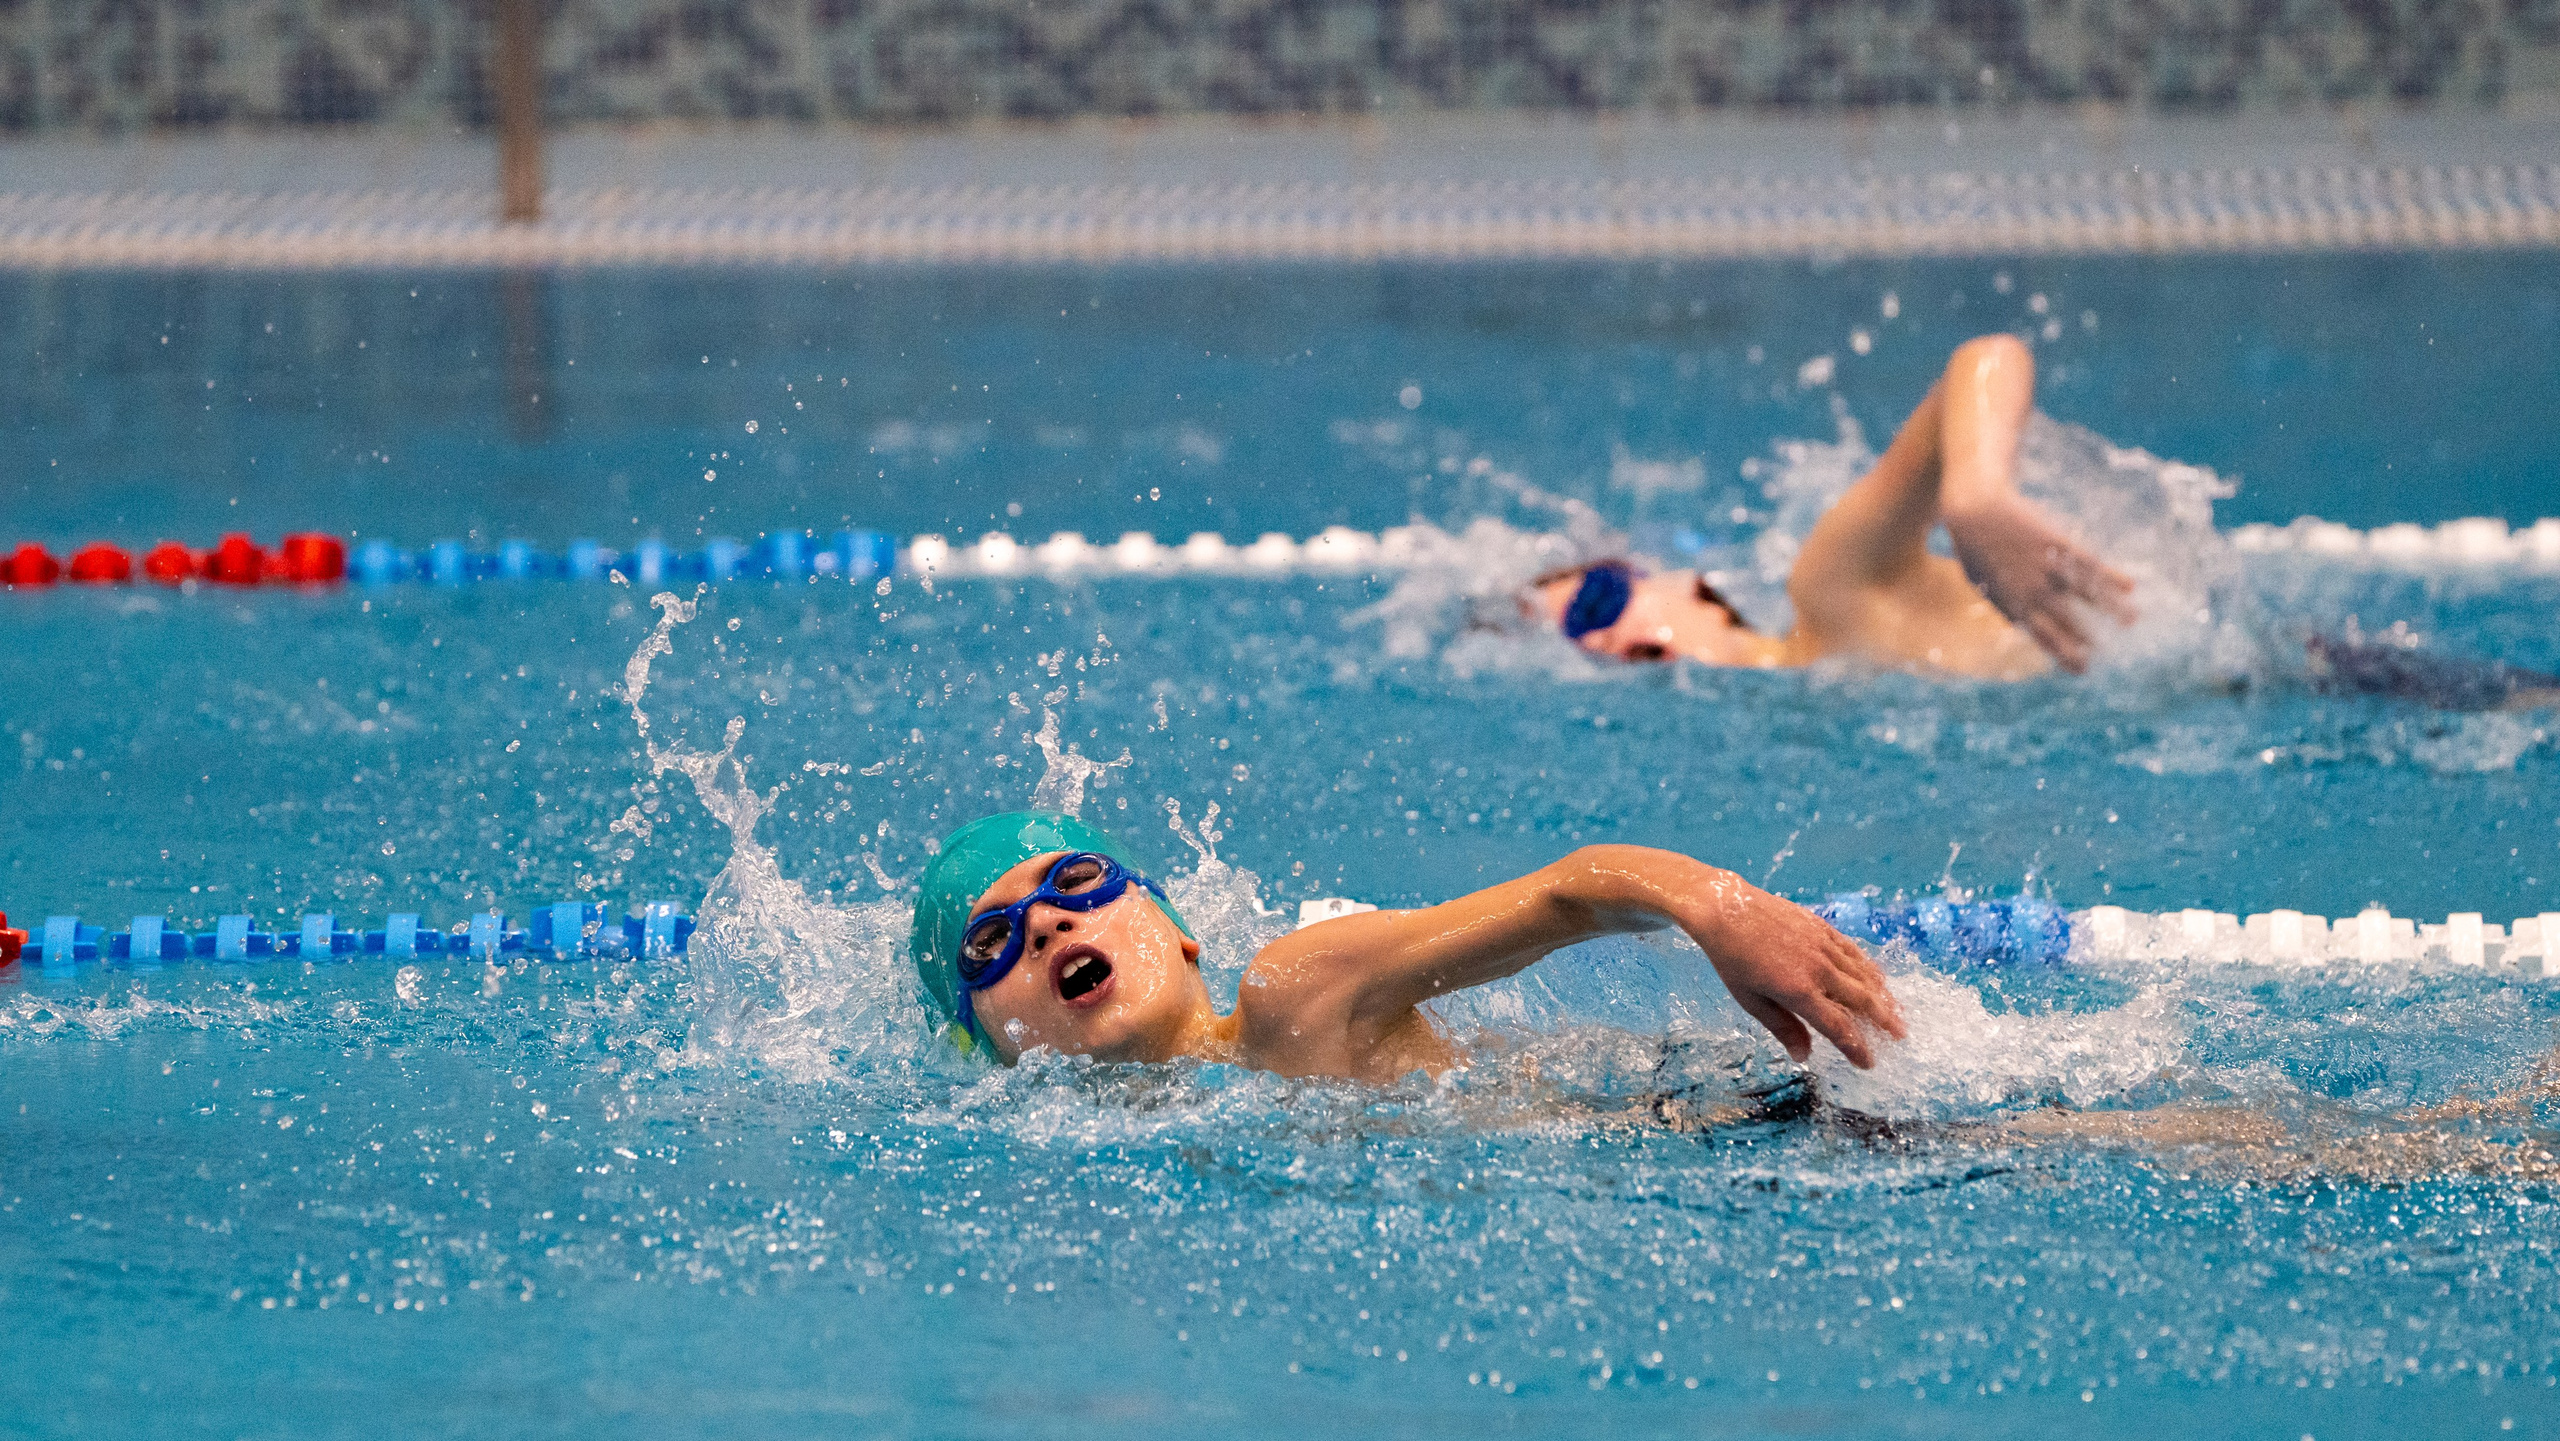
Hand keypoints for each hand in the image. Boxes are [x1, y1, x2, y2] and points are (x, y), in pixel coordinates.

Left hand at [1681, 883, 1905, 1068]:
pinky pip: (1854, 952)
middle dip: (1884, 1021)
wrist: (1725, 908)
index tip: (1868, 1063)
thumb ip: (1782, 1028)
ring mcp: (1823, 946)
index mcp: (1799, 992)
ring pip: (1863, 975)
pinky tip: (1877, 977)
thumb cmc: (1732, 959)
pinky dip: (1870, 968)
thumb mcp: (1751, 1000)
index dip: (1856, 1048)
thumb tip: (1804, 1056)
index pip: (1838, 1027)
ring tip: (1896, 1011)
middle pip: (1862, 1001)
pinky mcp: (1823, 928)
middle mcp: (1818, 970)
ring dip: (1883, 996)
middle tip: (1899, 1036)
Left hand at [1944, 492, 2136, 673]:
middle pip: (2067, 620)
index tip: (2083, 669)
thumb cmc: (1977, 552)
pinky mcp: (2057, 544)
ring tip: (2132, 620)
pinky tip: (2130, 586)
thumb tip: (2025, 625)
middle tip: (2104, 651)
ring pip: (2086, 591)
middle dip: (2086, 638)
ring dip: (2112, 607)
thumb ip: (2009, 607)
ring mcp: (2047, 566)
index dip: (2065, 655)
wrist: (1976, 512)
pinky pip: (2089, 563)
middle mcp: (2034, 590)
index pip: (2045, 637)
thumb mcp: (1986, 586)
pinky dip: (2111, 575)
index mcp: (2014, 605)